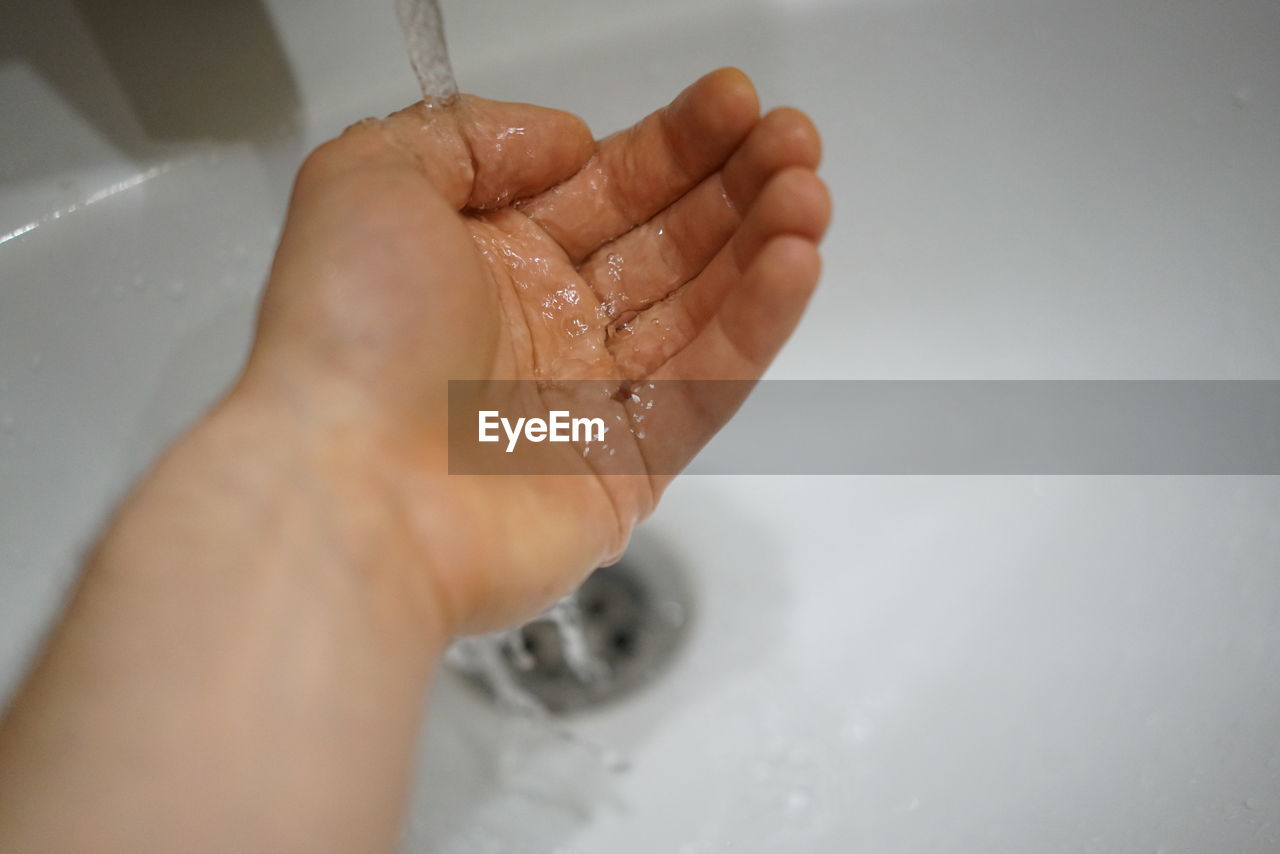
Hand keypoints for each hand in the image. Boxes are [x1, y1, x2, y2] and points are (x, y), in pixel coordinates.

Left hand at [239, 68, 828, 632]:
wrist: (346, 493)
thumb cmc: (343, 343)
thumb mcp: (369, 180)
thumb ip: (467, 133)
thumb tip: (565, 140)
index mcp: (486, 261)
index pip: (604, 186)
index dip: (674, 143)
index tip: (732, 102)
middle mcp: (540, 328)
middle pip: (664, 242)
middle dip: (733, 184)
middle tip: (790, 139)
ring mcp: (586, 399)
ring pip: (699, 308)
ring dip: (759, 244)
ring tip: (807, 191)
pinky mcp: (626, 467)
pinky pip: (709, 385)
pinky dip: (756, 325)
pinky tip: (793, 264)